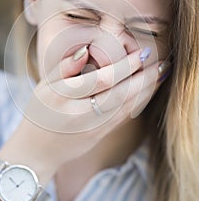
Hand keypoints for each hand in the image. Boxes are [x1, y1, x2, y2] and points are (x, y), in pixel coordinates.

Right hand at [5, 45, 162, 177]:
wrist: (38, 150)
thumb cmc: (40, 112)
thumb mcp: (44, 85)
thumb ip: (65, 66)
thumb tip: (87, 50)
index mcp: (62, 96)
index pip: (101, 79)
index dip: (125, 66)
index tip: (142, 53)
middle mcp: (79, 113)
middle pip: (120, 93)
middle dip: (145, 76)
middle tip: (162, 61)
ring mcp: (91, 127)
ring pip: (126, 107)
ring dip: (147, 89)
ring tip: (162, 73)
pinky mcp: (99, 135)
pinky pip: (124, 117)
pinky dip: (139, 101)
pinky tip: (148, 90)